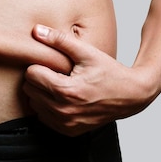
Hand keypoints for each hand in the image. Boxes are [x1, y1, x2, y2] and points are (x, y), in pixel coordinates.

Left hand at [23, 25, 155, 136]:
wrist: (131, 96)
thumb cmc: (110, 72)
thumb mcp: (87, 52)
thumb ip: (59, 40)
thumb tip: (36, 30)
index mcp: (67, 90)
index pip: (31, 74)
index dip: (40, 65)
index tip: (53, 64)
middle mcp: (64, 111)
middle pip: (29, 90)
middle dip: (39, 79)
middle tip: (56, 74)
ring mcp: (66, 123)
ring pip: (33, 104)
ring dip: (41, 94)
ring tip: (60, 85)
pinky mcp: (68, 131)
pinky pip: (43, 117)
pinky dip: (48, 107)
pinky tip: (62, 98)